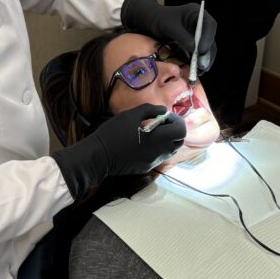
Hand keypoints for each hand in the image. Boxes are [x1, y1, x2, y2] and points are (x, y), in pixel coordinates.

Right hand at [52, 104, 185, 199]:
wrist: (98, 156)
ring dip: (167, 140)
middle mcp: (159, 153)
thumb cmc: (113, 133)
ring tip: (152, 132)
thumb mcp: (131, 115)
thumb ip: (150, 110)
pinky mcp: (145, 168)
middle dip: (174, 131)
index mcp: (158, 140)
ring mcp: (153, 162)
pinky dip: (157, 148)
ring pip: (169, 151)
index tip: (164, 116)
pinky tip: (143, 142)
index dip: (176, 121)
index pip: (181, 131)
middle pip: (178, 142)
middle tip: (161, 123)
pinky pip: (158, 157)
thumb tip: (163, 111)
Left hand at [121, 0, 216, 74]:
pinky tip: (195, 70)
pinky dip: (198, 61)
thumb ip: (183, 37)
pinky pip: (200, 52)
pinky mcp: (194, 42)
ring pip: (207, 48)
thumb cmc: (159, 20)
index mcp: (197, 13)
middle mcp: (201, 23)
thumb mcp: (169, 27)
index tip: (202, 50)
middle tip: (202, 65)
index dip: (208, 38)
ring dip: (204, 60)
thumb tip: (195, 49)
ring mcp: (198, 34)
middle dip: (207, 53)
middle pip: (210, 39)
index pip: (209, 25)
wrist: (151, 21)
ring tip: (199, 71)